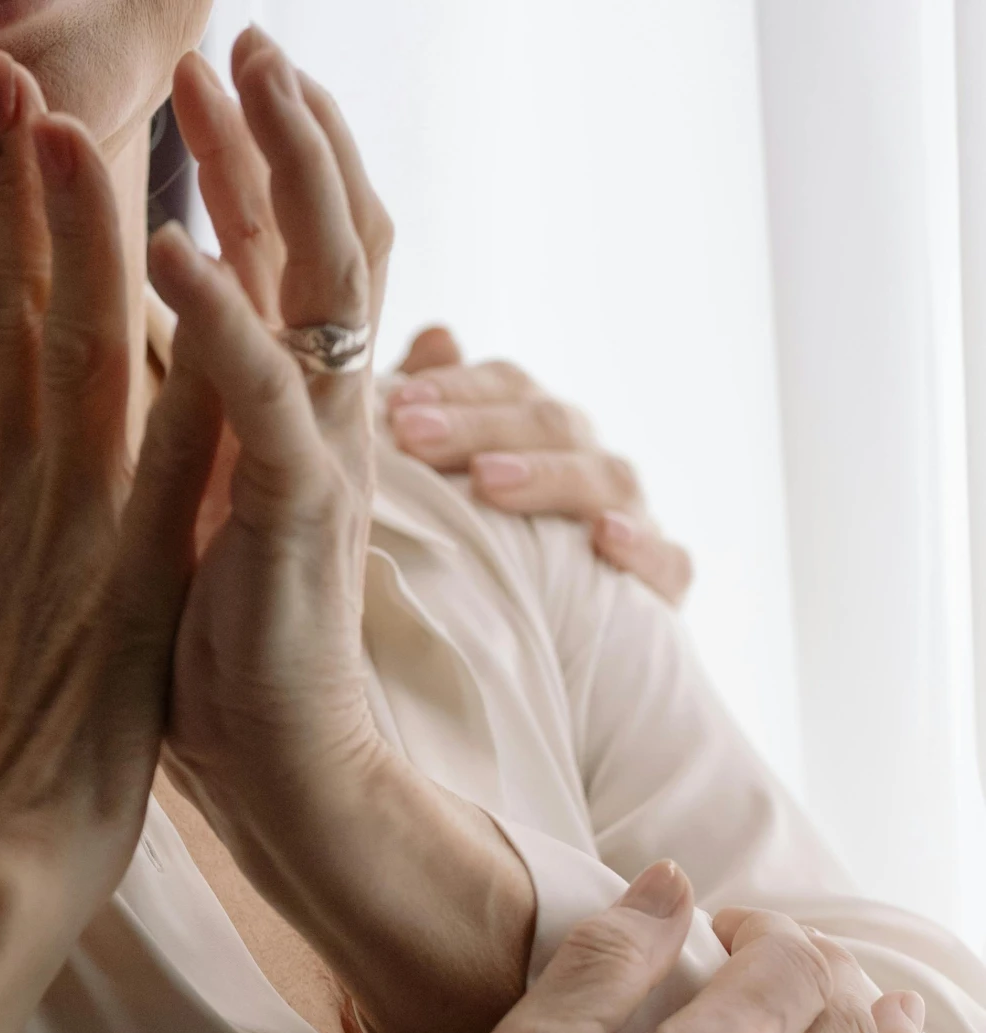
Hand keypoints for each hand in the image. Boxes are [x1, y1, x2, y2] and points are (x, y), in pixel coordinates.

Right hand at [0, 54, 196, 927]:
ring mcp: (64, 526)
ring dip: (83, 234)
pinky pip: (172, 450)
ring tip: (77, 126)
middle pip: (5, 311)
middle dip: (9, 190)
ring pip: (77, 348)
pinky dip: (191, 361)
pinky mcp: (133, 574)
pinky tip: (212, 280)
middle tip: (10, 83)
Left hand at [148, 31, 534, 1032]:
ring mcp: (317, 461)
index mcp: (290, 413)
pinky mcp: (295, 522)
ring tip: (231, 80)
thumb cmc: (228, 655)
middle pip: (321, 237)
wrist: (288, 776)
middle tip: (237, 38)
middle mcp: (321, 418)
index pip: (283, 256)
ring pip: (318, 286)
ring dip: (270, 174)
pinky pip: (263, 402)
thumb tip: (140, 357)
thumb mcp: (198, 513)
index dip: (248, 163)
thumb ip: (185, 429)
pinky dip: (223, 319)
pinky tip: (173, 248)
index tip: (196, 78)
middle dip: (281, 131)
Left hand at [390, 329, 693, 604]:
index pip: (509, 388)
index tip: (397, 405)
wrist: (535, 662)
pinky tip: (605, 539)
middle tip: (416, 435)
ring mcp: (632, 521)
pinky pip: (668, 561)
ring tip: (487, 481)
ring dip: (549, 474)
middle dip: (481, 426)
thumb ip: (436, 412)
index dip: (457, 388)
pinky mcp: (660, 589)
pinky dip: (644, 547)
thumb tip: (436, 336)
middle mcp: (588, 466)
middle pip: (552, 424)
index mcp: (540, 434)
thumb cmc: (475, 559)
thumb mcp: (443, 487)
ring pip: (608, 478)